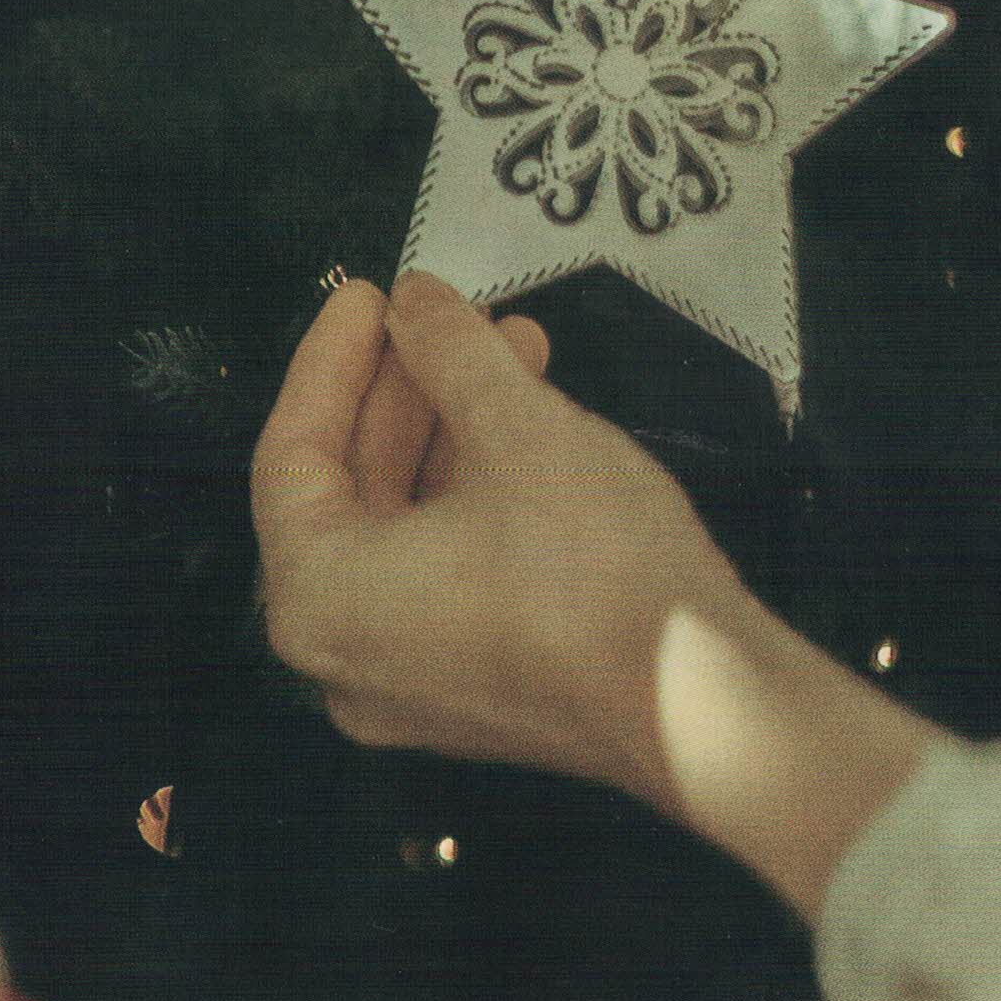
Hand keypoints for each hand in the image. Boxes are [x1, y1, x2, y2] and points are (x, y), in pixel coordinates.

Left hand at [253, 274, 942, 913]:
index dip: (330, 361)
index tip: (370, 296)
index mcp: (319, 601)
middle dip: (409, 389)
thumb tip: (416, 301)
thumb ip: (448, 350)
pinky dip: (477, 495)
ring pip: (407, 527)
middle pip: (350, 491)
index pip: (290, 455)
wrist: (710, 705)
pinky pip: (446, 573)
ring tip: (515, 347)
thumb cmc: (596, 574)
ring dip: (455, 430)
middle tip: (447, 315)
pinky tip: (532, 421)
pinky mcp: (478, 691)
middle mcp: (346, 657)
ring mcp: (412, 684)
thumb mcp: (516, 427)